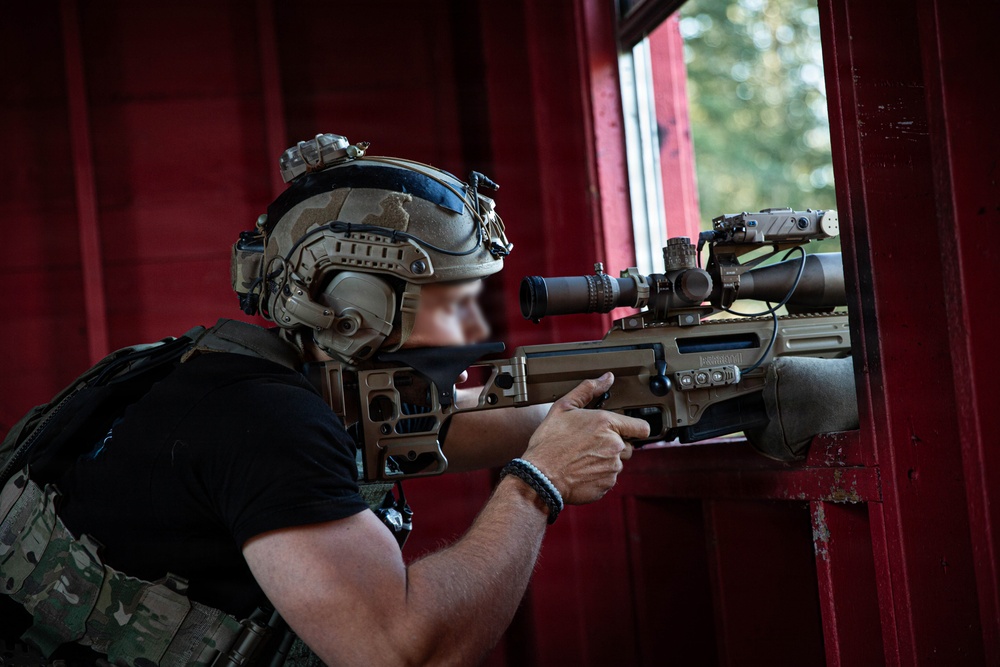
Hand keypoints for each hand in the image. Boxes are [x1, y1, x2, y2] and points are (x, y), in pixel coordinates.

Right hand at [521, 373, 649, 504]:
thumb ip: (587, 390)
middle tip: (590, 444)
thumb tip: (606, 379)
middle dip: (613, 445)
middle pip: (627, 446)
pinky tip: (580, 471)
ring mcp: (612, 467)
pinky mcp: (606, 485)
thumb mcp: (563, 407)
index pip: (641, 427)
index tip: (628, 430)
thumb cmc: (549, 442)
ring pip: (616, 463)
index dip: (635, 428)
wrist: (540, 476)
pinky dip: (597, 476)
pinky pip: (607, 479)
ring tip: (581, 458)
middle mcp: (614, 446)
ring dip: (604, 461)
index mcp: (606, 423)